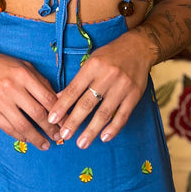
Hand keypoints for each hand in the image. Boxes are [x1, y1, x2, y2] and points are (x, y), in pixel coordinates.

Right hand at [0, 51, 57, 150]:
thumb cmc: (3, 65)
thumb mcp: (25, 67)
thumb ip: (41, 83)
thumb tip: (59, 101)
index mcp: (24, 75)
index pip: (47, 99)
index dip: (60, 114)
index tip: (66, 123)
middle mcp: (12, 88)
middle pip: (37, 114)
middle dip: (51, 129)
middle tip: (58, 137)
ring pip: (22, 125)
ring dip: (36, 138)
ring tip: (45, 145)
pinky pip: (7, 128)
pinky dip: (19, 136)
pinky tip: (27, 139)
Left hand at [47, 33, 154, 147]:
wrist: (138, 48)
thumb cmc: (110, 55)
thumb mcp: (90, 62)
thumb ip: (76, 81)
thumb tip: (58, 98)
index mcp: (93, 66)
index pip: (74, 90)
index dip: (62, 105)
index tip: (52, 119)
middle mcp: (107, 76)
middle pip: (88, 103)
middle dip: (74, 121)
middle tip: (64, 135)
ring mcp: (122, 86)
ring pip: (105, 112)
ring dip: (92, 130)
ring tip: (82, 143)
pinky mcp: (135, 95)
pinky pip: (123, 115)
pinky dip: (114, 128)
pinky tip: (104, 137)